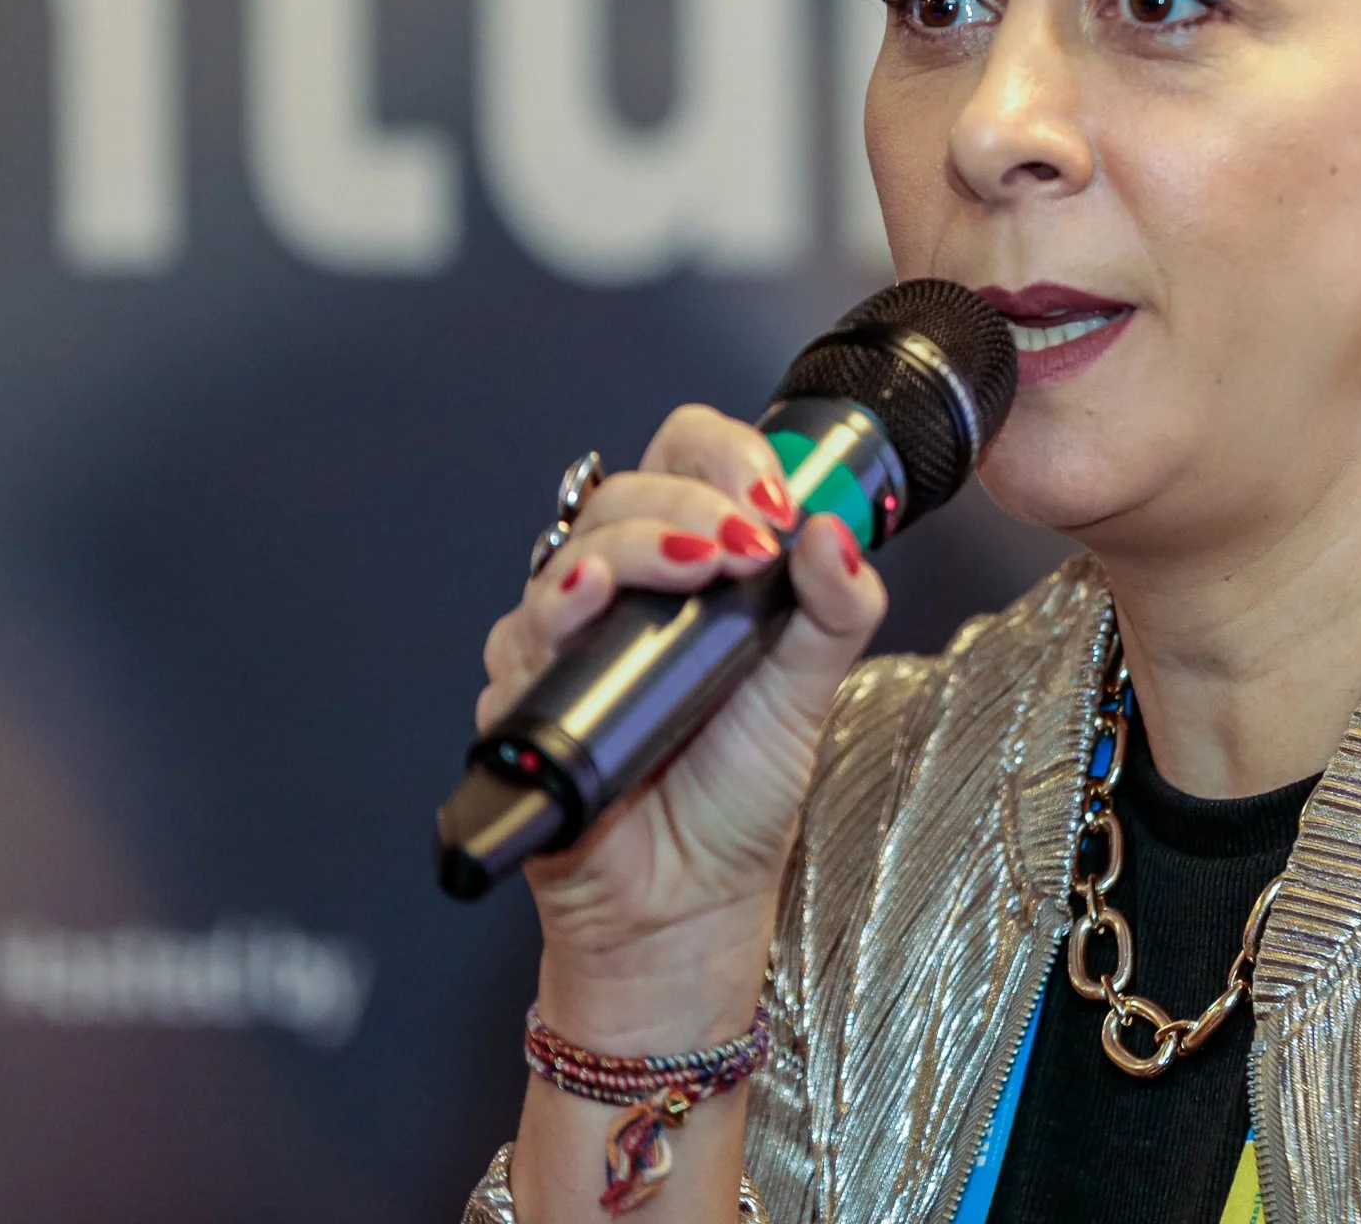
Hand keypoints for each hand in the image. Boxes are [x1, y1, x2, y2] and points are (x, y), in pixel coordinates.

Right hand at [476, 404, 887, 1042]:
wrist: (691, 904)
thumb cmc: (738, 793)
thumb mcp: (810, 688)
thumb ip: (838, 608)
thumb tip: (835, 530)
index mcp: (689, 563)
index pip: (685, 457)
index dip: (724, 456)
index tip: (775, 499)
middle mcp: (622, 588)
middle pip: (626, 492)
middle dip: (689, 501)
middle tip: (746, 542)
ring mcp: (568, 640)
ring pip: (574, 552)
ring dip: (633, 544)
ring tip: (693, 564)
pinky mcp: (525, 699)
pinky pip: (522, 640)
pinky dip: (554, 612)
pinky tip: (585, 605)